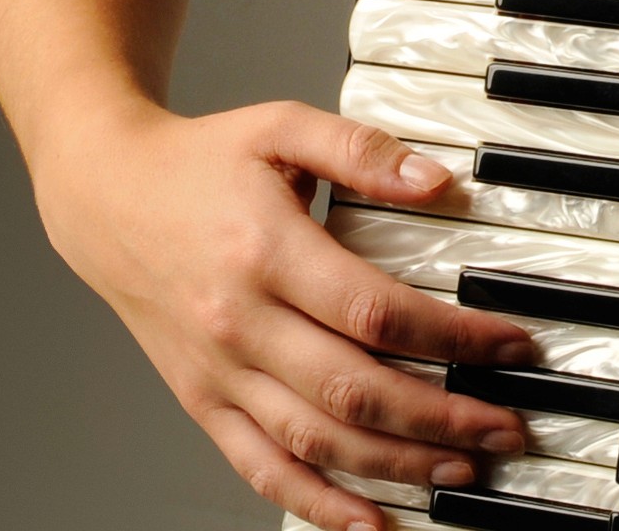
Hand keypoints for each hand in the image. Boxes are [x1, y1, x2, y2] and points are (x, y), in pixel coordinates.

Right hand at [38, 98, 537, 530]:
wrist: (105, 197)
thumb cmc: (200, 162)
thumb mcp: (282, 127)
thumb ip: (361, 150)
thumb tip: (439, 181)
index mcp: (267, 252)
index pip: (376, 312)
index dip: (454, 336)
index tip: (513, 345)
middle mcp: (240, 323)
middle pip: (354, 390)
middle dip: (443, 418)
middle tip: (507, 427)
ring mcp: (218, 372)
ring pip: (315, 439)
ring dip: (396, 466)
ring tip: (464, 470)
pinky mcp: (201, 402)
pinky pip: (260, 467)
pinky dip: (316, 503)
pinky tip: (369, 521)